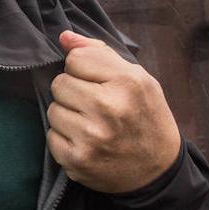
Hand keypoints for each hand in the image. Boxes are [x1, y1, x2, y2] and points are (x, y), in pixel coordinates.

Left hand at [46, 31, 182, 193]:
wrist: (157, 172)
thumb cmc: (145, 117)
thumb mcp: (138, 79)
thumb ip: (99, 53)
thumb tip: (64, 37)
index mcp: (127, 82)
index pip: (76, 58)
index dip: (83, 69)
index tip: (98, 82)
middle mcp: (109, 108)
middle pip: (59, 83)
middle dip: (72, 91)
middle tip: (93, 105)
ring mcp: (91, 137)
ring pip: (52, 109)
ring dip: (67, 115)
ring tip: (90, 123)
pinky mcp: (77, 160)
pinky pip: (51, 135)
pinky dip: (64, 138)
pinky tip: (85, 141)